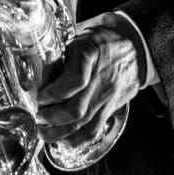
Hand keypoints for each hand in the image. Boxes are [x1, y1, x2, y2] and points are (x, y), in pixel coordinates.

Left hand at [37, 12, 145, 148]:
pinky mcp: (113, 107)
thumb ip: (58, 55)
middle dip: (51, 118)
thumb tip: (36, 75)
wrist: (137, 43)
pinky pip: (95, 130)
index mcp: (91, 53)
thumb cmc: (103, 36)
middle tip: (38, 116)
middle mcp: (102, 78)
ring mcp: (109, 95)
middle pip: (77, 109)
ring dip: (59, 133)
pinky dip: (76, 139)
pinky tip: (63, 138)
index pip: (74, 80)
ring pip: (84, 125)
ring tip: (44, 131)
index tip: (40, 96)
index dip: (53, 93)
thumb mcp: (78, 34)